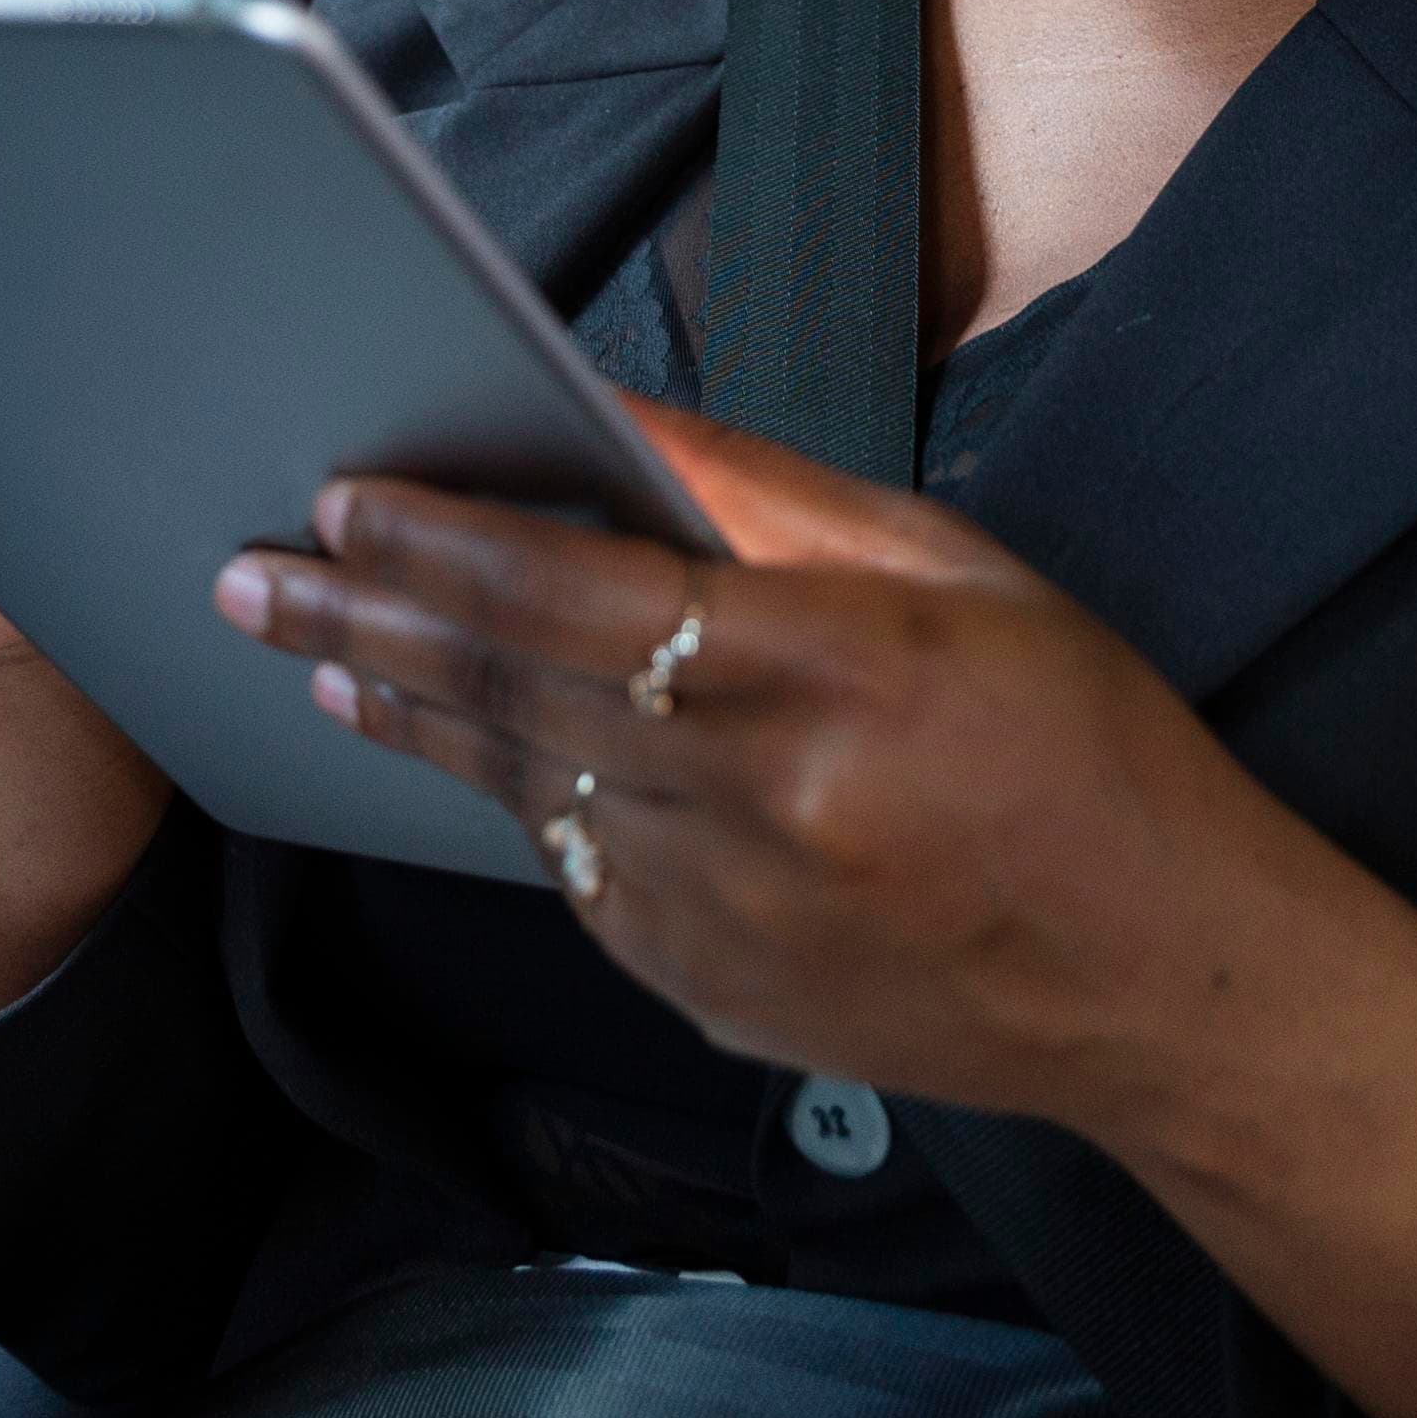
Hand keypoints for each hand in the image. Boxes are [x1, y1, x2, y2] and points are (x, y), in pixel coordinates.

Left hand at [213, 395, 1416, 1417]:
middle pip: (507, 696)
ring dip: (406, 719)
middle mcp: (751, 804)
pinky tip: (463, 757)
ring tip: (316, 660)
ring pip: (519, 794)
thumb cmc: (1083, 748)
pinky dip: (513, 807)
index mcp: (821, 671)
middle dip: (364, 627)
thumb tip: (619, 422)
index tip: (350, 500)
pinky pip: (578, 883)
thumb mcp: (955, 572)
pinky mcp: (712, 995)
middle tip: (253, 577)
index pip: (576, 593)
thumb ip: (773, 499)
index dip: (444, 544)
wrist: (1164, 980)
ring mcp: (721, 921)